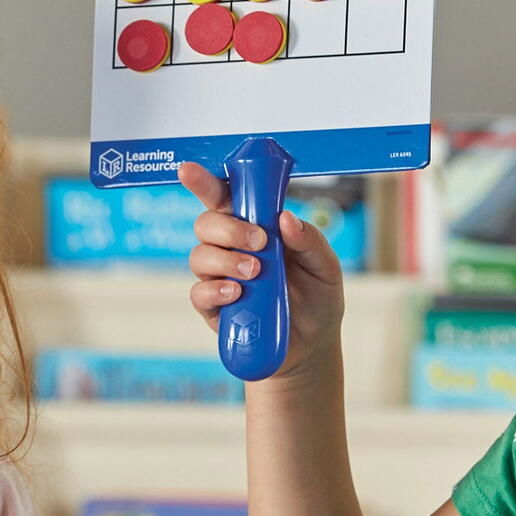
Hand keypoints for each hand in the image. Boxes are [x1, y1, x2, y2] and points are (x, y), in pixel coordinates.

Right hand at [178, 161, 344, 381]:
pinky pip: (198, 293)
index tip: (188, 170)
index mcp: (256, 228)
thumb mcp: (327, 268)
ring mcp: (220, 278)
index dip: (204, 182)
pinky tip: (236, 294)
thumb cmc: (318, 299)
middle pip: (206, 223)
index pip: (225, 198)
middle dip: (228, 229)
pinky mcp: (214, 309)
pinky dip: (215, 290)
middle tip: (260, 243)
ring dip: (225, 260)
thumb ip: (311, 241)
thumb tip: (286, 220)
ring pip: (200, 256)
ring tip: (254, 274)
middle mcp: (232, 249)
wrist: (312, 345)